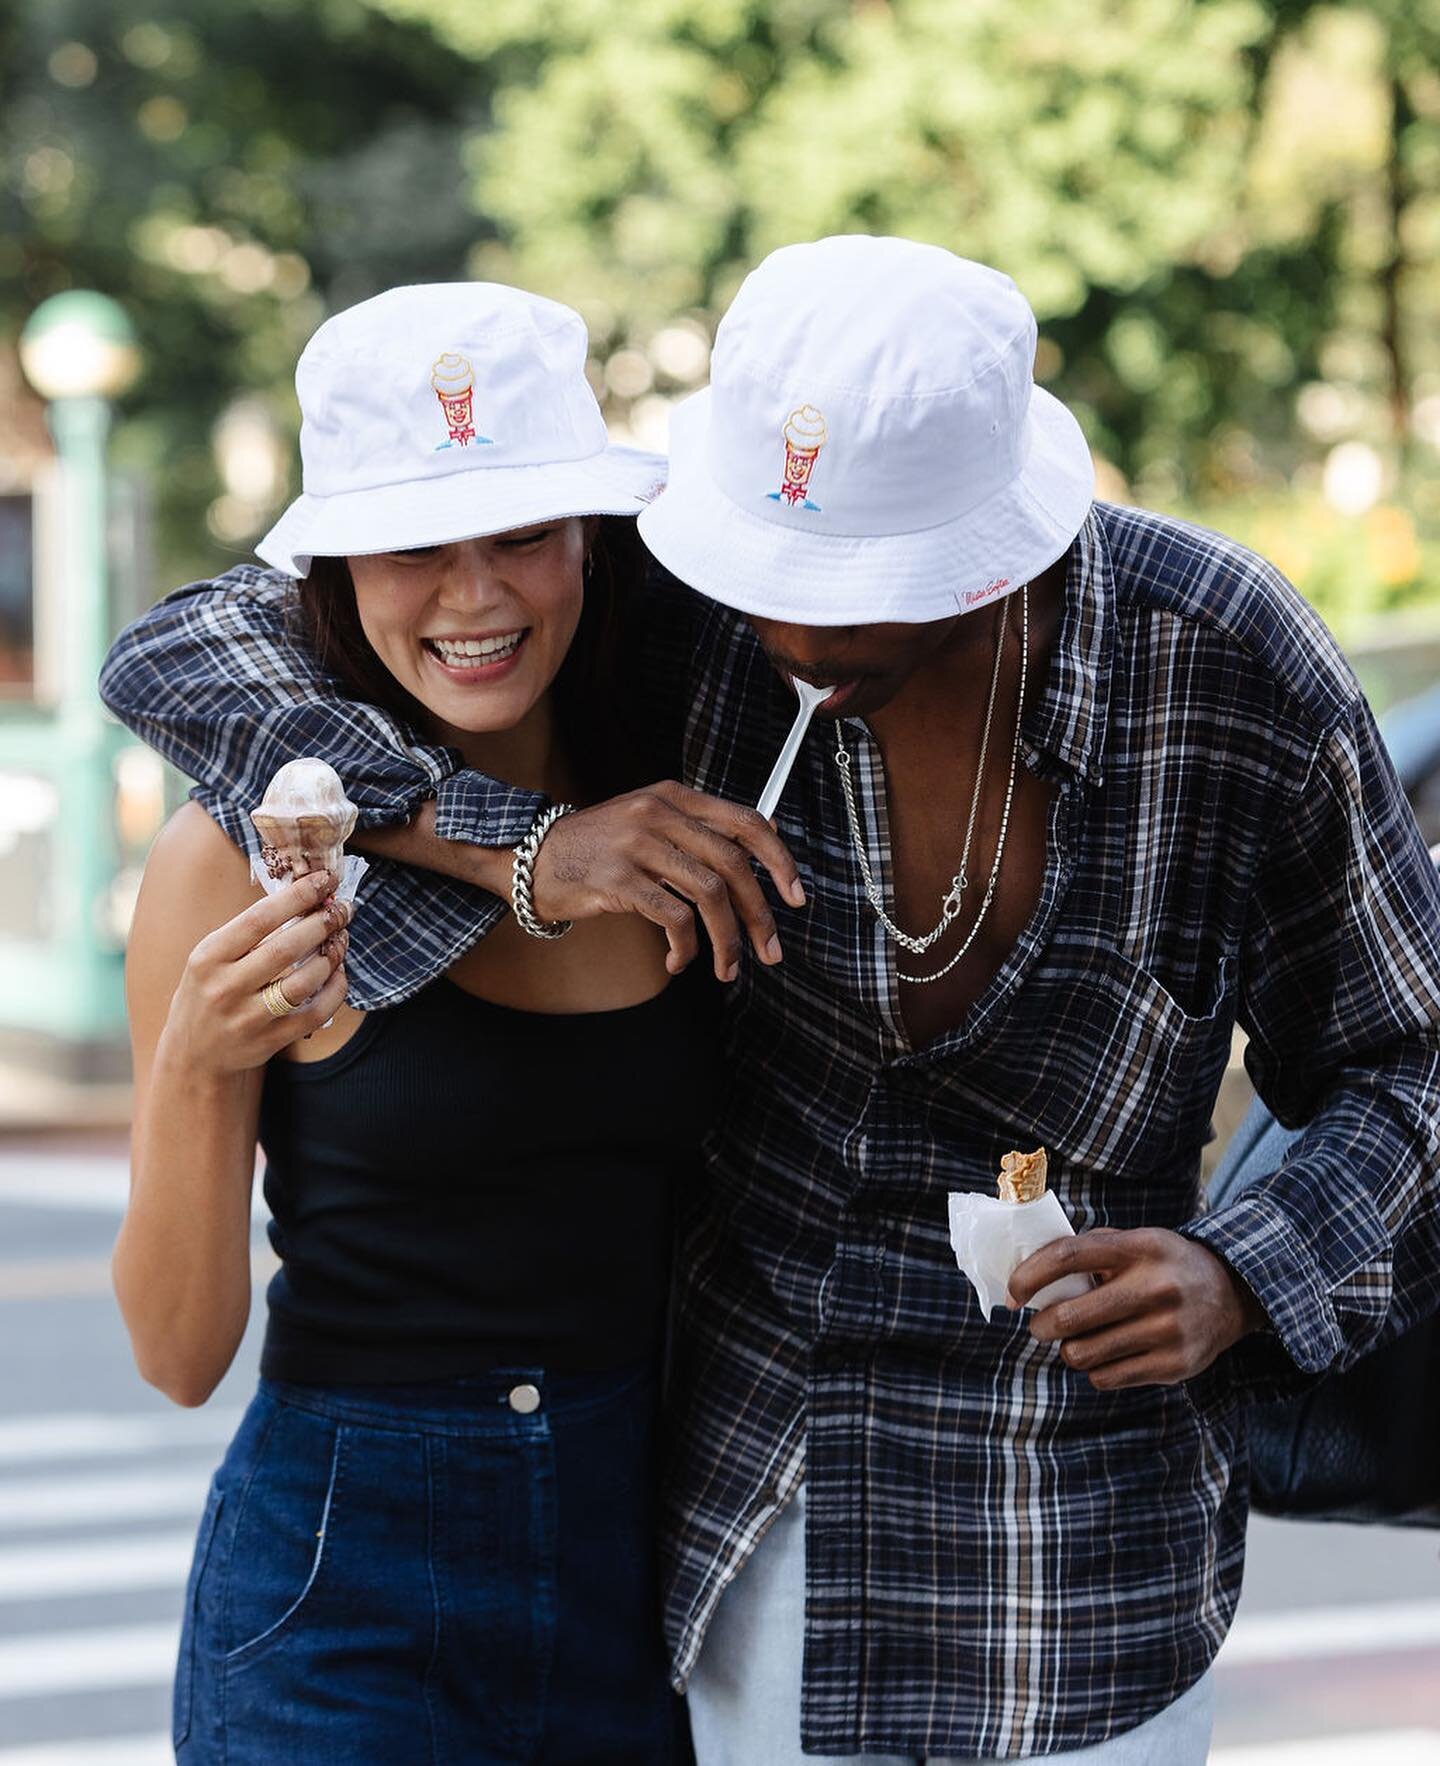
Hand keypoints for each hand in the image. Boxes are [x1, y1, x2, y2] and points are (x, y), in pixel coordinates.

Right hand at [157, 870, 350, 1077]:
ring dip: (332, 957)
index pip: (258, 919)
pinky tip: (339, 974)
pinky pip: (314, 1013)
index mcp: (209, 956)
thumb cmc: (209, 990)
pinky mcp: (269, 1041)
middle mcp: (225, 987)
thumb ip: (248, 932)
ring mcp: (247, 1018)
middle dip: (322, 924)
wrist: (193, 1053)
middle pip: (285, 948)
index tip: (324, 879)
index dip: (297, 896)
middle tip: (342, 909)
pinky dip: (335, 991)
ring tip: (341, 939)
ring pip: (304, 982)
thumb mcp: (212, 957)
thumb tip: (305, 896)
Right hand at [530, 781, 806, 981]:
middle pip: (733, 865)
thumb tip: (763, 838)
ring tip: (727, 968)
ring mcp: (638, 844)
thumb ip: (699, 829)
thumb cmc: (597, 847)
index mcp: (674, 797)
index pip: (745, 823)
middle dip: (759, 914)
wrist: (530, 856)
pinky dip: (686, 947)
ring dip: (726, 940)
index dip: (779, 861)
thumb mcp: (649, 821)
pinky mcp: (618, 879)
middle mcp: (659, 813)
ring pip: (709, 895)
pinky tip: (679, 962)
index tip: (796, 897)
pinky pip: (673, 918)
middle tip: (769, 950)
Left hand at [1008, 1227, 1265, 1389]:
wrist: (1232, 1293)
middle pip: (1070, 1316)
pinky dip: (1095, 1369)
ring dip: (1068, 1350)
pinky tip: (1107, 1354)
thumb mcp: (1136, 1241)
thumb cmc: (1164, 1265)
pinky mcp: (1175, 1365)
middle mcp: (1156, 1287)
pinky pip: (1106, 1378)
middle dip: (1042, 1325)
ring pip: (1083, 1353)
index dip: (1030, 1275)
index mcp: (1140, 1248)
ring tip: (1077, 1340)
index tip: (1014, 1292)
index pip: (1068, 1256)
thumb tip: (1027, 1273)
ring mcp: (1168, 1330)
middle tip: (1041, 1325)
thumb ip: (1088, 1251)